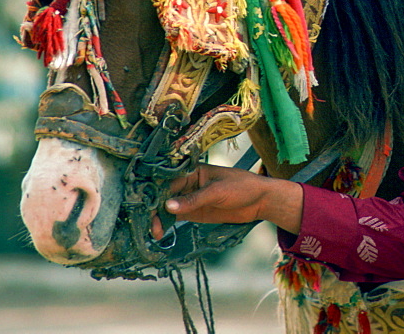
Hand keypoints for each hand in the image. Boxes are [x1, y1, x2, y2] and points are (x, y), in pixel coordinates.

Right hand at [151, 164, 302, 238]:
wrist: (260, 201)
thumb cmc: (242, 187)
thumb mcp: (217, 191)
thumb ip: (194, 199)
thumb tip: (168, 207)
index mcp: (193, 171)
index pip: (169, 181)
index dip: (155, 192)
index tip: (144, 205)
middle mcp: (188, 183)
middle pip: (165, 195)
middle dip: (154, 208)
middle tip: (148, 223)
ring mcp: (191, 198)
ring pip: (168, 208)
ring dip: (158, 218)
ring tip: (154, 231)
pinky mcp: (195, 212)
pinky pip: (176, 217)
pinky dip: (166, 223)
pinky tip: (159, 232)